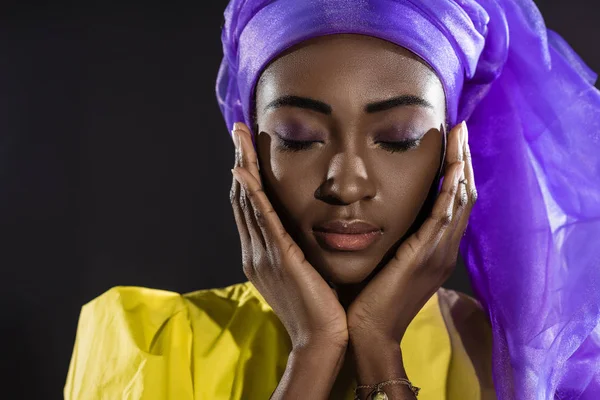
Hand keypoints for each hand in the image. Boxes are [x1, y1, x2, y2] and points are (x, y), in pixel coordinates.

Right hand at [229, 122, 348, 350]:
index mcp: (261, 254)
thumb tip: (305, 230)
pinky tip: (244, 172)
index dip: (246, 176)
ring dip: (243, 167)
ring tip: (240, 139)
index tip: (246, 149)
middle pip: (242, 198)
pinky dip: (251, 193)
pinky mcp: (279, 257)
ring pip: (248, 202)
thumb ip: (299, 249)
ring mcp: (263, 254)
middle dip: (240, 162)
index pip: (250, 207)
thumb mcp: (305, 272)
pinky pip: (262, 218)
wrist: (322, 340)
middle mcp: (255, 251)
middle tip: (238, 132)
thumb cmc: (321, 307)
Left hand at [346, 121, 476, 343]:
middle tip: (461, 129)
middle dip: (463, 160)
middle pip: (463, 195)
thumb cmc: (370, 297)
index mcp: (435, 249)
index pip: (453, 202)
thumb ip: (392, 237)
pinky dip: (451, 190)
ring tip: (460, 136)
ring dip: (462, 166)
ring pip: (459, 200)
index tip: (451, 142)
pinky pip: (444, 216)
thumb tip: (377, 209)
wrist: (369, 332)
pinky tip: (453, 167)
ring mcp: (438, 252)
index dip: (455, 171)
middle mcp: (444, 248)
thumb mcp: (387, 260)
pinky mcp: (425, 256)